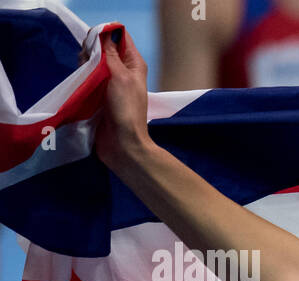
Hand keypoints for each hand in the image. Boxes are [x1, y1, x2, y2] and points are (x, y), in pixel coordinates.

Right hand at [80, 27, 152, 171]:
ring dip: (84, 65)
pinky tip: (79, 83)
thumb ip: (110, 54)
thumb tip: (103, 34)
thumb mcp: (120, 77)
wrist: (123, 144)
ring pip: (92, 63)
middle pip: (103, 49)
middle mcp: (123, 71)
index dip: (106, 35)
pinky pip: (87, 78)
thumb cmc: (126, 110)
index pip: (120, 38)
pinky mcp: (98, 94)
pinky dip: (81, 77)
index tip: (94, 43)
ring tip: (84, 76)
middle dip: (91, 51)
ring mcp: (110, 83)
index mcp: (134, 64)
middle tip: (88, 64)